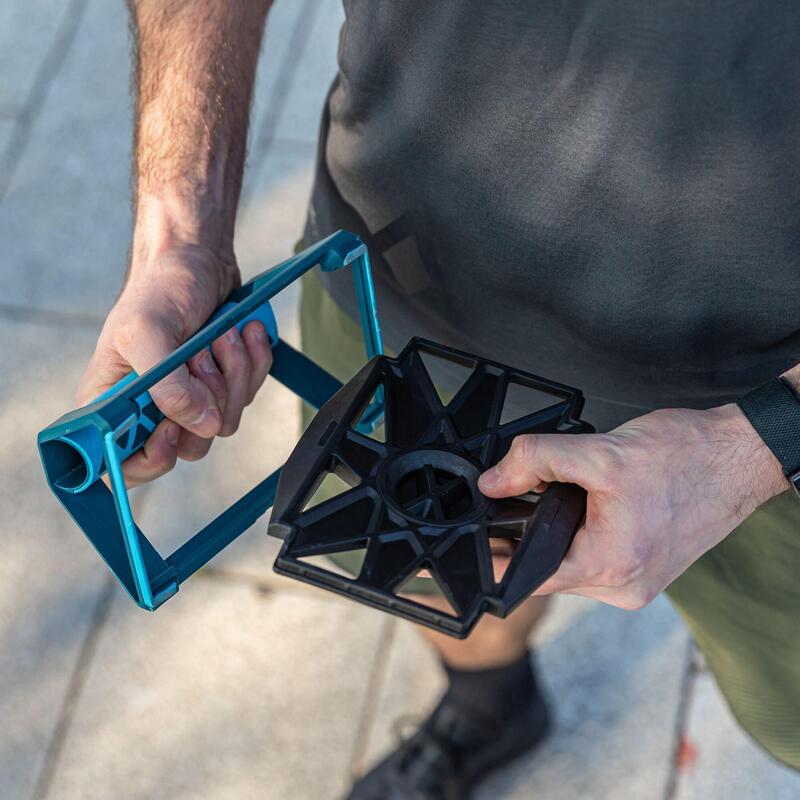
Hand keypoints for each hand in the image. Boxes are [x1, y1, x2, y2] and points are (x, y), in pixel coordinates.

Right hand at [78, 242, 271, 486]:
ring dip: (233, 375)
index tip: (171, 428)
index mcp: (112, 402)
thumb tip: (202, 426)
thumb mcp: (147, 331)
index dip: (151, 459)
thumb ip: (166, 386)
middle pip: (188, 446)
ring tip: (223, 335)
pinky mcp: (221, 386)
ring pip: (224, 422)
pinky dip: (252, 364)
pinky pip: (247, 397)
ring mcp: (189, 399)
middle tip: (200, 356)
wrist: (198, 259)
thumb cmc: (160, 288)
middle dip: (206, 397)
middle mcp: (150, 408)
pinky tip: (244, 334)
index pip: (124, 465)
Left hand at [478, 405, 786, 608]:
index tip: (476, 537)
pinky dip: (584, 534)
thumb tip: (492, 482)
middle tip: (530, 495)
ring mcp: (636, 582)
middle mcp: (623, 586)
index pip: (528, 576)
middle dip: (531, 532)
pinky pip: (595, 558)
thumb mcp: (599, 452)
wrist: (739, 457)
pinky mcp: (645, 570)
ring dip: (560, 532)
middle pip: (548, 568)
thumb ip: (534, 462)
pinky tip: (594, 506)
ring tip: (575, 496)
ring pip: (571, 563)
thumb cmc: (686, 458)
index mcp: (610, 566)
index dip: (495, 556)